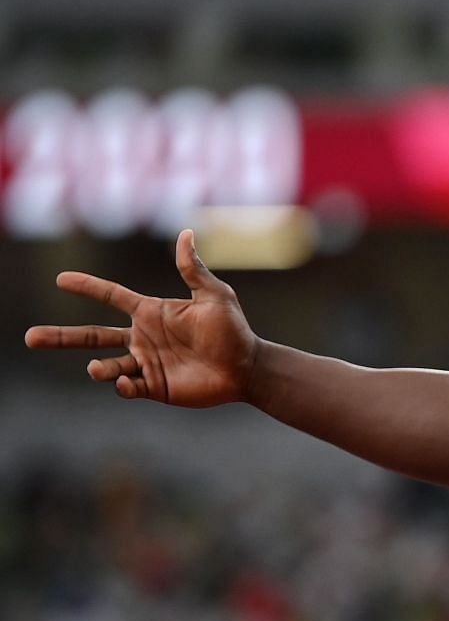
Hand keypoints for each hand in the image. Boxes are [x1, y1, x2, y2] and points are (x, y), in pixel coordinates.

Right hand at [23, 230, 258, 407]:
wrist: (247, 368)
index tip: (60, 279)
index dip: (87, 288)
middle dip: (61, 338)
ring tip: (94, 368)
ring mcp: (146, 363)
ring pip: (107, 365)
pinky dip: (122, 386)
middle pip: (92, 335)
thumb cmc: (233, 330)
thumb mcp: (214, 296)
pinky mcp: (155, 387)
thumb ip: (193, 270)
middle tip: (30, 338)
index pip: (110, 296)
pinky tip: (124, 384)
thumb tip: (185, 234)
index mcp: (150, 312)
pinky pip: (129, 387)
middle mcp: (142, 337)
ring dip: (97, 367)